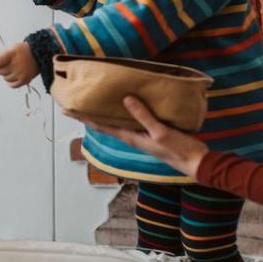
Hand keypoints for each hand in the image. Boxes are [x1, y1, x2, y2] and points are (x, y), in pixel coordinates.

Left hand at [0, 42, 38, 87]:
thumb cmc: (24, 51)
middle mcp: (16, 64)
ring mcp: (20, 73)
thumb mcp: (11, 49)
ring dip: (6, 74)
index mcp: (12, 54)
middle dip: (0, 68)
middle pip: (0, 71)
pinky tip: (14, 75)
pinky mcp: (24, 80)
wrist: (40, 55)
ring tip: (13, 68)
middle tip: (7, 64)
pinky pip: (11, 85)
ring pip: (5, 78)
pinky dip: (11, 81)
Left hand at [66, 96, 208, 176]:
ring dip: (105, 112)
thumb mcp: (160, 132)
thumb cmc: (178, 149)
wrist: (196, 162)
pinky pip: (132, 119)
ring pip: (118, 121)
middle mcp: (132, 136)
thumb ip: (143, 116)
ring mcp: (142, 135)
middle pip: (105, 123)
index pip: (101, 126)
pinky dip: (125, 111)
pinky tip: (126, 104)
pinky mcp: (151, 132)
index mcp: (131, 137)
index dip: (83, 118)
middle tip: (74, 103)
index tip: (66, 111)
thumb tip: (125, 99)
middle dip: (89, 114)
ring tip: (94, 101)